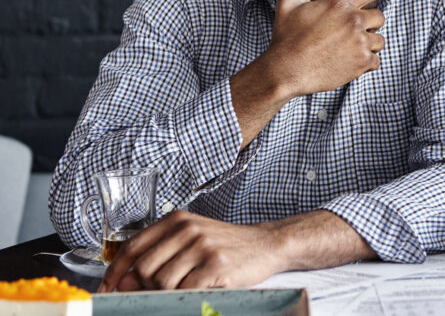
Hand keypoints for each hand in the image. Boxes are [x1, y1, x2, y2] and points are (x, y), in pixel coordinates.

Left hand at [98, 211, 281, 291]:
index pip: (133, 247)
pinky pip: (185, 290)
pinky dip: (187, 295)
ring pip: (162, 282)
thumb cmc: (225, 246)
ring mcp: (202, 246)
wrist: (267, 244)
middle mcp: (187, 229)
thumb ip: (157, 258)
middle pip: (145, 269)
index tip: (107, 288)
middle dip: (149, 287)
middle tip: (170, 287)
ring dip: (171, 292)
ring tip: (190, 286)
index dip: (115, 272)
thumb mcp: (190, 243)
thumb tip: (123, 282)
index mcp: (177, 220)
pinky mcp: (216, 265)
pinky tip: (201, 289)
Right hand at [268, 0, 393, 96]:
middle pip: (380, 17)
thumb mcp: (290, 3)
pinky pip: (376, 60)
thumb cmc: (286, 36)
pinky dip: (366, 63)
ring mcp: (361, 43)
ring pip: (379, 40)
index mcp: (341, 3)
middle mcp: (355, 21)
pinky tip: (349, 62)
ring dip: (368, 43)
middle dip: (370, 23)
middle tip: (353, 31)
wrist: (286, 70)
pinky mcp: (362, 63)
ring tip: (348, 48)